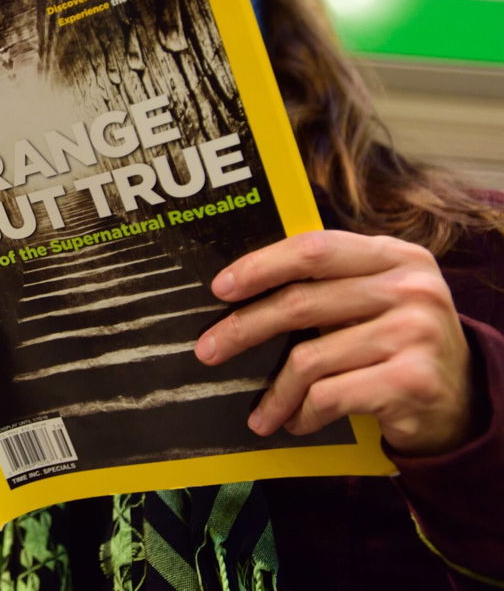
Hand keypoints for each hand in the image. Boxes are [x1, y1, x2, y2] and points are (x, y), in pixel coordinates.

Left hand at [195, 230, 472, 455]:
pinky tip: (297, 421)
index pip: (314, 249)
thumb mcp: (379, 299)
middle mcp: (411, 288)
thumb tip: (243, 288)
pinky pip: (330, 395)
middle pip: (301, 303)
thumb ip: (330, 283)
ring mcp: (415, 334)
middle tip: (208, 350)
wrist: (463, 402)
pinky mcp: (412, 381)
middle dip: (243, 329)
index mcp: (397, 256)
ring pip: (310, 358)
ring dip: (275, 392)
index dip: (261, 266)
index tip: (220, 288)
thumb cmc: (399, 344)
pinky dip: (304, 413)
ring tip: (262, 412)